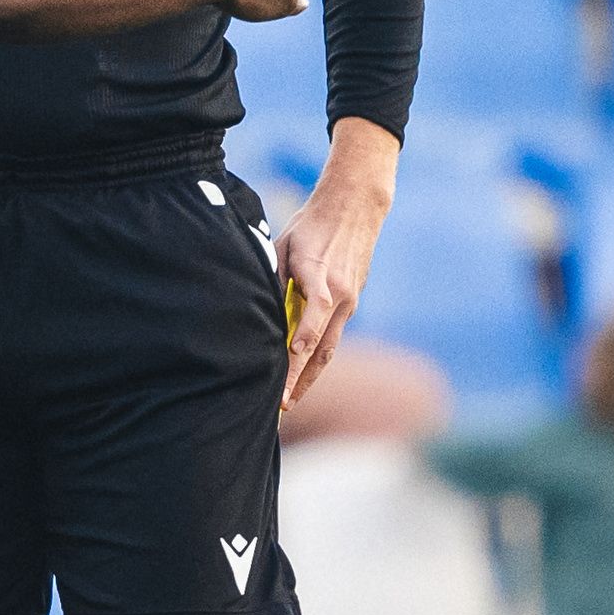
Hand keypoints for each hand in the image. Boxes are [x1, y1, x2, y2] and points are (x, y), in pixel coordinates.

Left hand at [279, 121, 399, 413]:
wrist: (356, 207)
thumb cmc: (313, 224)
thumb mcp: (285, 245)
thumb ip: (274, 278)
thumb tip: (256, 310)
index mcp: (322, 280)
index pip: (310, 324)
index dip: (297, 352)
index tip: (285, 375)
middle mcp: (341, 297)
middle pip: (321, 349)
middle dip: (301, 381)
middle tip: (282, 407)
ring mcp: (350, 301)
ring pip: (330, 348)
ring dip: (311, 376)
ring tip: (291, 400)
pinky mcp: (353, 301)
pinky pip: (334, 336)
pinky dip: (319, 357)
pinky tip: (304, 373)